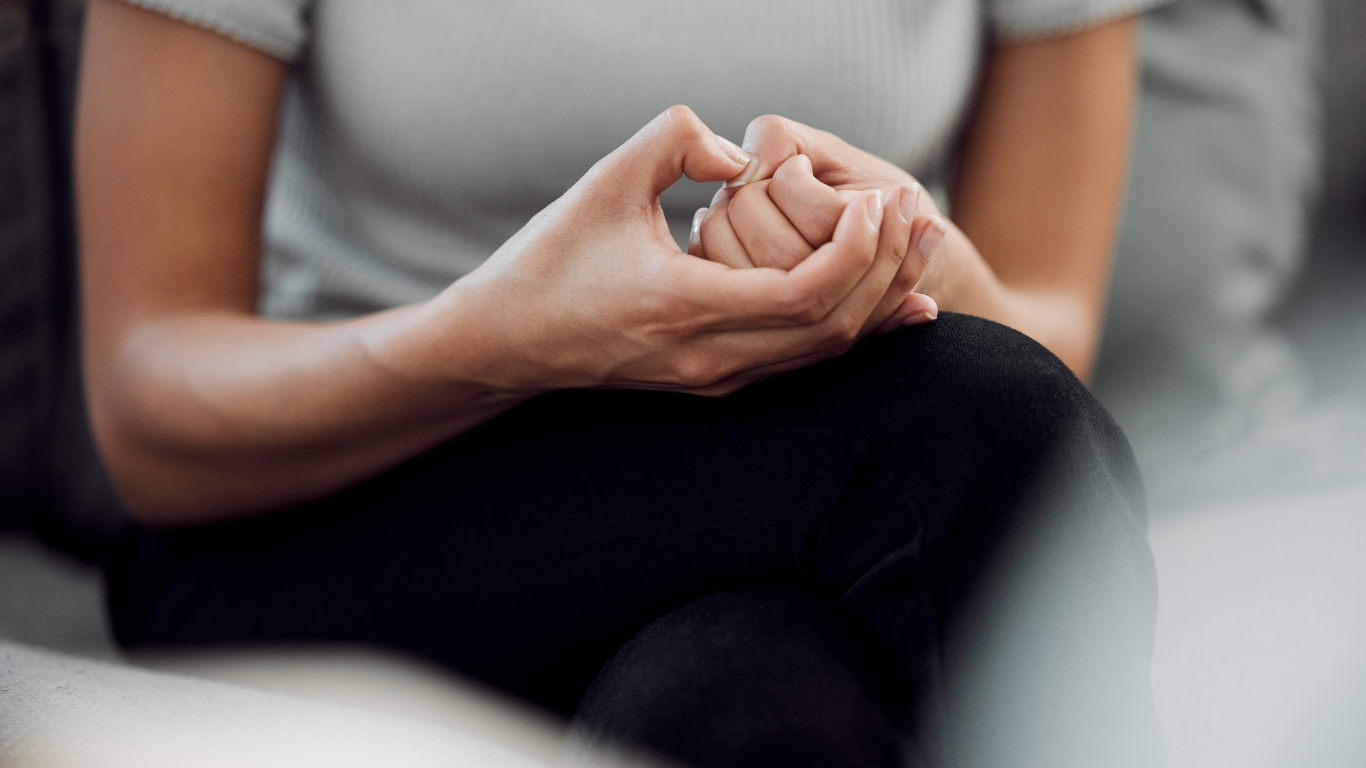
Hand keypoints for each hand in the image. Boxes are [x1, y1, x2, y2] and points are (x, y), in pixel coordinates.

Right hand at [418, 106, 910, 396]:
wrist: (507, 342)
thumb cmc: (550, 258)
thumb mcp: (605, 181)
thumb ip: (676, 140)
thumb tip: (744, 154)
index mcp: (684, 307)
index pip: (805, 293)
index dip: (857, 248)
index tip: (879, 199)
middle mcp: (709, 358)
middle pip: (832, 327)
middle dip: (888, 269)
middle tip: (921, 212)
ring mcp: (716, 379)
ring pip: (825, 352)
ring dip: (879, 299)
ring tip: (919, 245)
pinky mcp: (717, 383)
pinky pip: (805, 362)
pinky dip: (854, 330)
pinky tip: (895, 305)